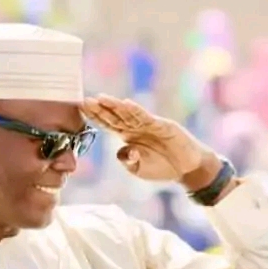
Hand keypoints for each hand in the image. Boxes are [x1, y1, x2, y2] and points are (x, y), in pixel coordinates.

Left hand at [81, 95, 212, 181]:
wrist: (186, 168)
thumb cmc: (162, 168)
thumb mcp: (140, 169)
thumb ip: (128, 162)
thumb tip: (122, 150)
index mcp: (127, 137)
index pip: (107, 124)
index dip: (95, 117)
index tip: (81, 108)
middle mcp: (135, 128)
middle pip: (114, 116)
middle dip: (99, 108)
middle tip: (85, 100)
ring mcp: (148, 125)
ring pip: (128, 114)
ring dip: (114, 106)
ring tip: (101, 98)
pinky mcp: (162, 125)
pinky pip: (146, 118)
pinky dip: (136, 111)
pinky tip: (125, 104)